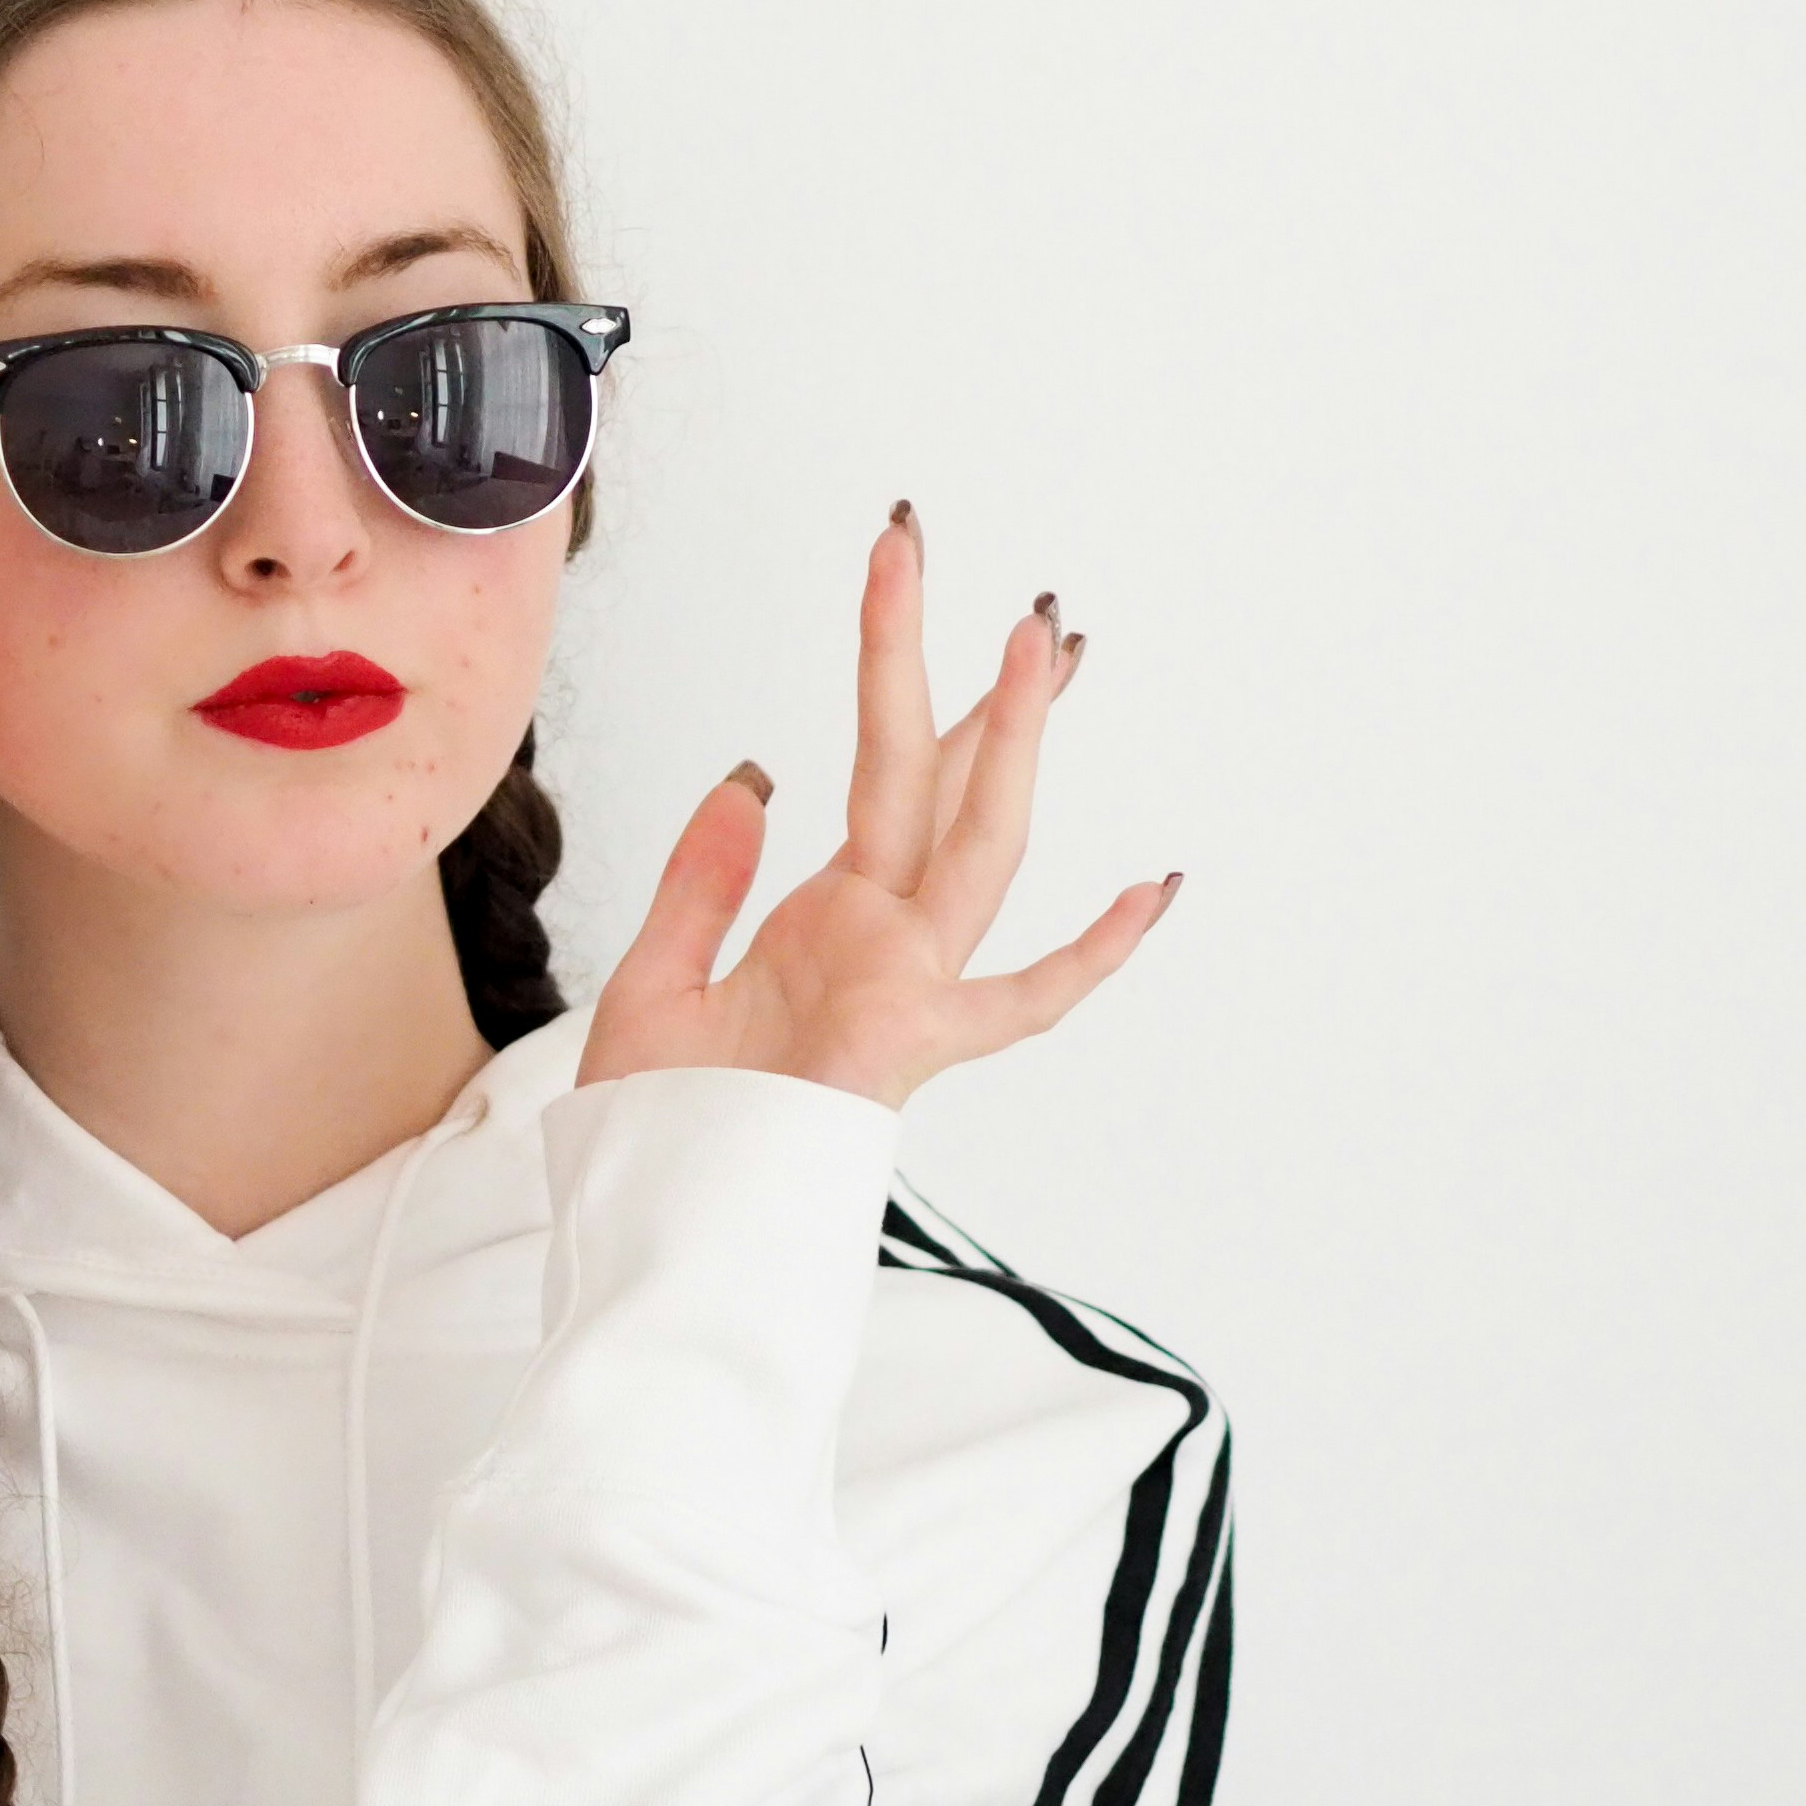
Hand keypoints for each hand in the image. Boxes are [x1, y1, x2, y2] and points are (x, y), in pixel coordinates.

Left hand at [576, 504, 1176, 1114]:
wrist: (651, 1224)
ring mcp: (908, 982)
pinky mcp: (910, 1037)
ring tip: (1038, 640)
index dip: (899, 669)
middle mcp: (885, 938)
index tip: (911, 582)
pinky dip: (1091, 952)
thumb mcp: (656, 980)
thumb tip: (752, 776)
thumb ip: (705, 881)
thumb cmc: (657, 1131)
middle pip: (947, 783)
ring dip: (1007, 740)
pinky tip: (1154, 889)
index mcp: (830, 918)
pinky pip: (1021, 998)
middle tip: (1027, 594)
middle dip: (982, 684)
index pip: (889, 771)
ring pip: (977, 840)